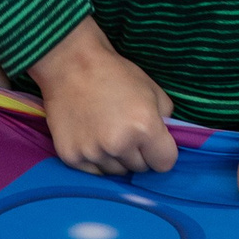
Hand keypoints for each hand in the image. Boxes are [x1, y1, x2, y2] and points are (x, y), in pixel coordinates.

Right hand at [30, 19, 176, 175]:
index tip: (155, 144)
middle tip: (127, 131)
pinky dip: (96, 160)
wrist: (72, 65)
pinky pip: (95, 172)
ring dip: (117, 158)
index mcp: (145, 128)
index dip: (162, 152)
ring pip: (117, 172)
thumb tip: (166, 141)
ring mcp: (93, 153)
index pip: (165, 163)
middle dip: (139, 153)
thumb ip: (166, 120)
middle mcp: (119, 145)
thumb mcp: (153, 90)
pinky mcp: (72, 157)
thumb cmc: (117, 74)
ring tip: (108, 132)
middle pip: (140, 168)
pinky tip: (92, 137)